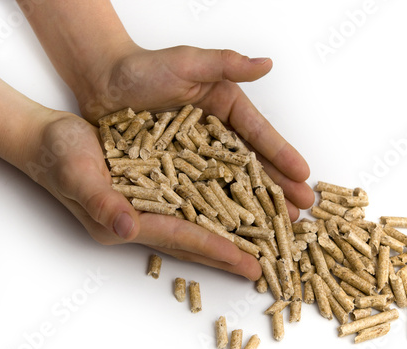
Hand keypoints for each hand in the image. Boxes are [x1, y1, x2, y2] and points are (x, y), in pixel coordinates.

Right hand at [31, 112, 261, 279]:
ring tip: (257, 244)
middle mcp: (141, 220)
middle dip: (227, 255)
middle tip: (260, 269)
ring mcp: (148, 207)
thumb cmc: (58, 155)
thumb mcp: (76, 173)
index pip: (179, 238)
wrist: (50, 140)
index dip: (214, 249)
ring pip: (194, 224)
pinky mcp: (151, 190)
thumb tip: (126, 229)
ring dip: (225, 234)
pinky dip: (211, 209)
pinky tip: (233, 207)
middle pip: (192, 241)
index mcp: (125, 222)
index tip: (246, 262)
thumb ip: (100, 202)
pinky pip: (188, 203)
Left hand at [76, 45, 314, 217]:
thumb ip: (225, 63)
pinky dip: (215, 210)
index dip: (281, 155)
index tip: (304, 175)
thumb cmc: (142, 68)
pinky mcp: (175, 171)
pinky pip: (198, 192)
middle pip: (250, 164)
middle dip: (276, 188)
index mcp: (226, 107)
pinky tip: (231, 228)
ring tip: (276, 227)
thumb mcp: (187, 62)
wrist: (103, 83)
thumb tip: (265, 63)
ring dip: (252, 206)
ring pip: (229, 183)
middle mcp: (216, 134)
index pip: (258, 134)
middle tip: (301, 209)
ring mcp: (196, 156)